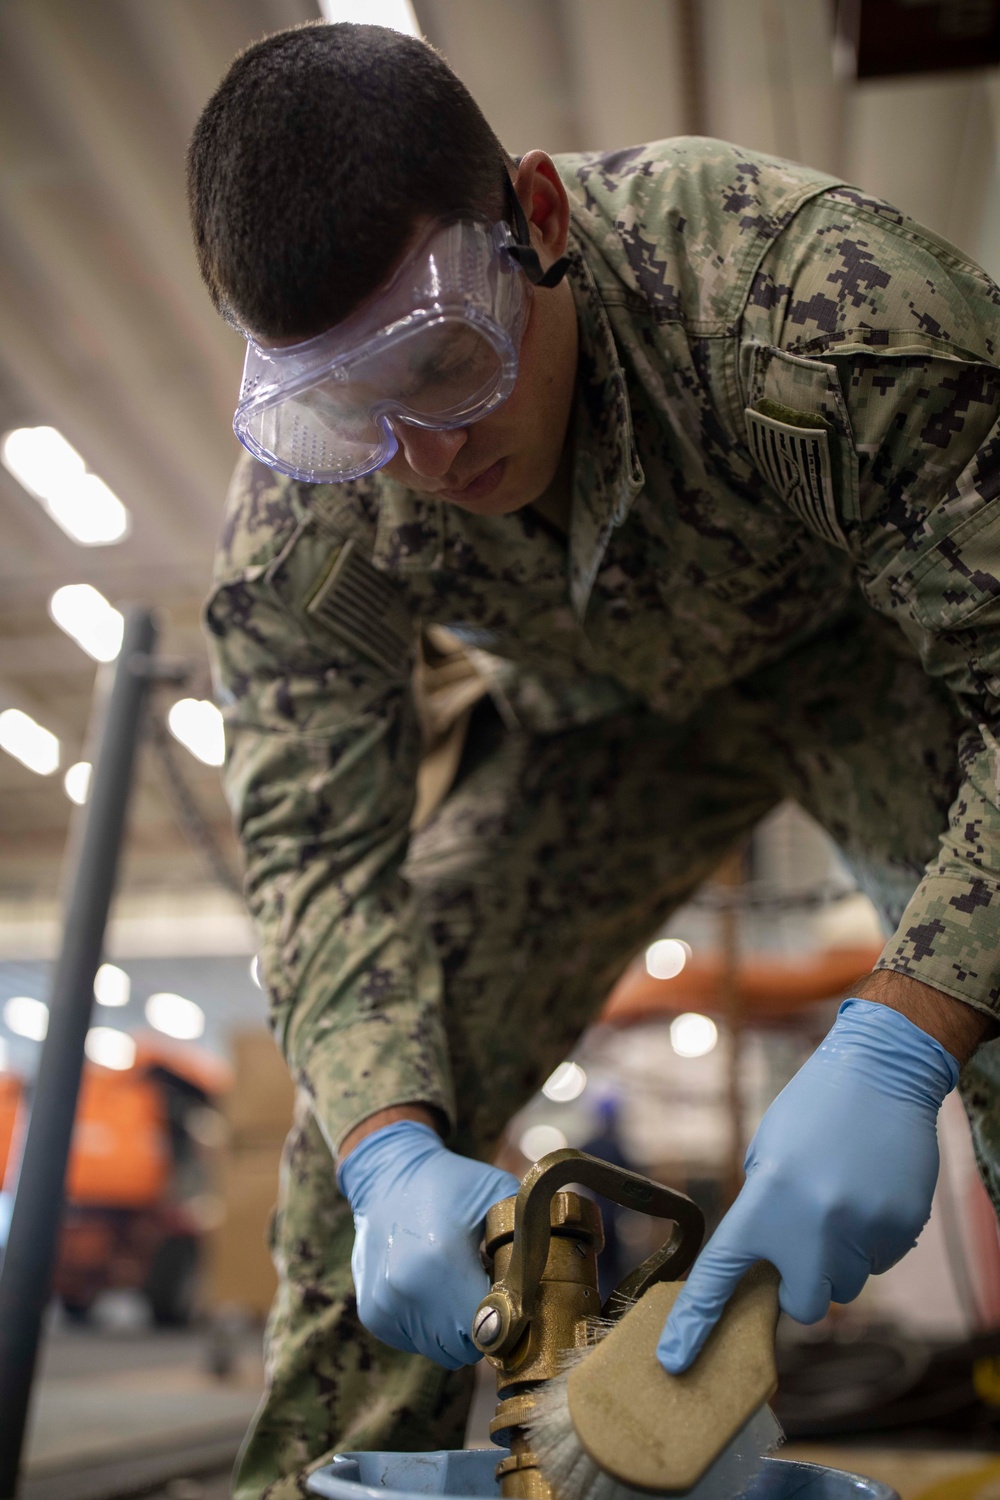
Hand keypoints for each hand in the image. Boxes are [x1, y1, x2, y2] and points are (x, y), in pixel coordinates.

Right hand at [337, 1120, 518, 1367]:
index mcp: (440, 1263)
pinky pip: (417, 1341)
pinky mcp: (374, 1315)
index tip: (511, 1296)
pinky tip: (434, 1287)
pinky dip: (431, 1324)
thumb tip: (559, 1270)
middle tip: (485, 1287)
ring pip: (440, 1350)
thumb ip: (529, 1233)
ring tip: (458, 1283)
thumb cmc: (449, 1183)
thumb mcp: (497, 1193)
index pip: (489, 1328)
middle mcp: (406, 1292)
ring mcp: (385, 1307)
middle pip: (464, 1347)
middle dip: (483, 1325)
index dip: (507, 1317)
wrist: (387, 1176)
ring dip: (456, 1328)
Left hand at [658, 998, 958, 1373]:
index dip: (696, 1322)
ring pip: (847, 1284)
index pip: (722, 1275)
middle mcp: (812, 1226)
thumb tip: (772, 1266)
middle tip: (805, 1241)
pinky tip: (868, 1192)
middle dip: (802, 1284)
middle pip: (805, 1305)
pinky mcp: (899, 1230)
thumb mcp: (767, 1155)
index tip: (675, 1360)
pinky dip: (871, 1239)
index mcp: (766, 1202)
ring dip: (840, 1259)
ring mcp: (861, 1232)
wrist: (881, 1074)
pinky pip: (879, 1261)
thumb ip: (764, 1213)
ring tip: (841, 1199)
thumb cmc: (815, 1108)